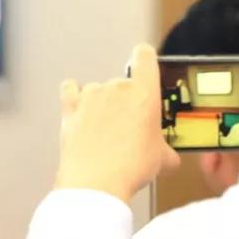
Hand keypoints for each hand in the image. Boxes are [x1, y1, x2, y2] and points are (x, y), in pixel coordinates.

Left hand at [55, 45, 179, 203]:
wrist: (97, 182)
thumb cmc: (130, 166)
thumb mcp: (162, 159)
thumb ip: (165, 150)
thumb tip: (168, 157)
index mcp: (144, 93)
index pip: (145, 56)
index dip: (145, 59)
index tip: (146, 64)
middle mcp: (117, 87)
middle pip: (123, 82)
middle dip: (127, 101)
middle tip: (131, 126)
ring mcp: (91, 96)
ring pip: (99, 90)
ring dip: (103, 104)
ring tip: (107, 131)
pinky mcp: (70, 109)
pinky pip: (70, 92)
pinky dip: (75, 99)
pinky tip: (82, 111)